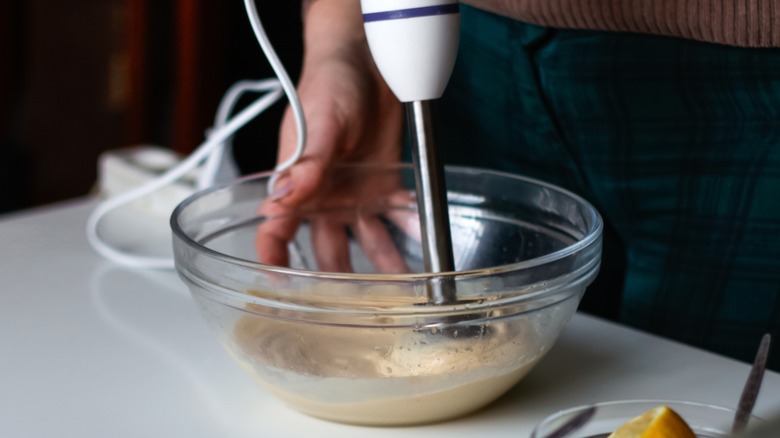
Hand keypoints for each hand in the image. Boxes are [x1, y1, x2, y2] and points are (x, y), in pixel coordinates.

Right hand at [255, 0, 406, 271]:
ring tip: (397, 296)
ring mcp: (354, 197)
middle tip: (351, 312)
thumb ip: (307, 161)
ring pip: (365, 244)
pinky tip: (424, 251)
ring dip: (379, 269)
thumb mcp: (319, 121)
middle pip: (325, 251)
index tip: (281, 290)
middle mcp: (324, 200)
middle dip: (335, 283)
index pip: (278, 231)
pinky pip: (398, 218)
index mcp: (297, 186)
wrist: (366, 64)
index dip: (275, 261)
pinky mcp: (383, 188)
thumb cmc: (328, 85)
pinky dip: (409, 234)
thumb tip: (285, 198)